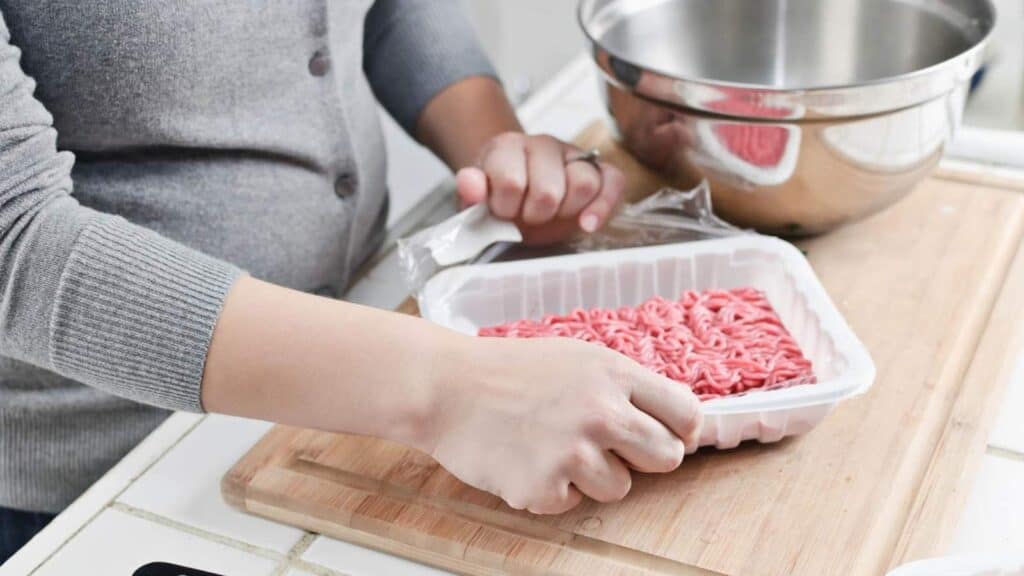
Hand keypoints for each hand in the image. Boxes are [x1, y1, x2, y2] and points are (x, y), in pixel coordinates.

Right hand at [424, 336, 702, 513]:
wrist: (447, 388)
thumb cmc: (509, 371)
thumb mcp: (577, 358)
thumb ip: (623, 386)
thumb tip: (669, 419)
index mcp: (613, 374)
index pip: (686, 414)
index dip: (683, 431)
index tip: (671, 437)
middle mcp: (601, 413)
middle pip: (666, 457)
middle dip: (645, 458)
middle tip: (610, 448)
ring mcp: (573, 453)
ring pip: (620, 488)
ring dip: (593, 476)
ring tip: (552, 446)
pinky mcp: (544, 487)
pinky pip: (573, 503)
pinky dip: (553, 489)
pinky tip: (527, 459)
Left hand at [455, 133, 625, 244]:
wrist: (518, 195)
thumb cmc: (498, 200)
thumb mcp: (475, 200)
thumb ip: (470, 192)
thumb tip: (470, 183)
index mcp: (507, 147)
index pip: (511, 181)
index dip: (506, 208)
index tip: (501, 213)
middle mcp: (543, 144)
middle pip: (549, 188)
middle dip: (536, 215)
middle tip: (526, 218)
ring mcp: (574, 156)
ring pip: (584, 184)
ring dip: (566, 212)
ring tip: (551, 216)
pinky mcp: (600, 171)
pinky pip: (614, 182)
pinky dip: (603, 207)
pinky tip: (587, 224)